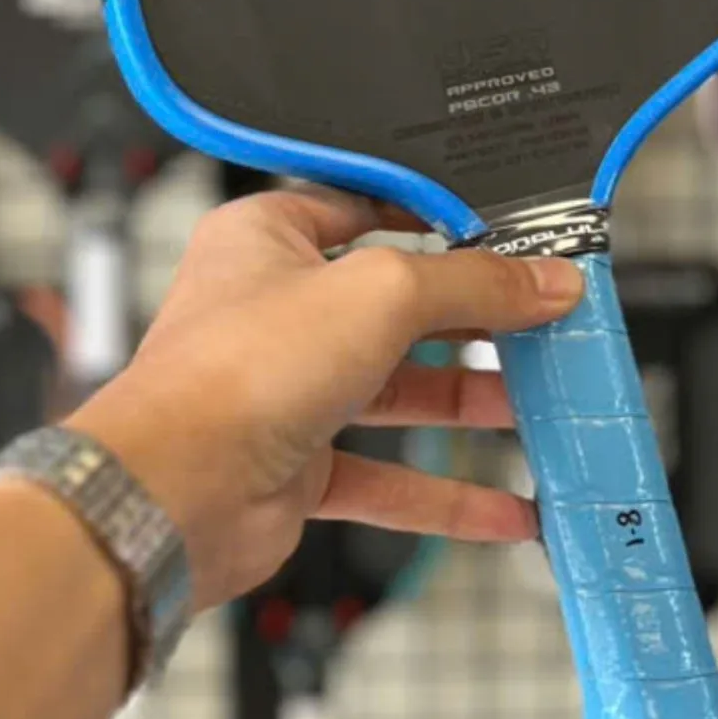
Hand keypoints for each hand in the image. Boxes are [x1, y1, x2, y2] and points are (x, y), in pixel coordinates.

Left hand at [66, 186, 584, 609]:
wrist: (173, 492)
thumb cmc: (236, 369)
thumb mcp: (381, 293)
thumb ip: (473, 285)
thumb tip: (545, 280)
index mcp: (269, 238)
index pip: (369, 209)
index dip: (440, 221)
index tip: (512, 237)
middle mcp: (274, 310)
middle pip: (396, 305)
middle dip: (473, 321)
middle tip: (545, 322)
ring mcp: (285, 391)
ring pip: (396, 390)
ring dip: (469, 402)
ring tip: (542, 404)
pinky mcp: (295, 466)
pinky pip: (386, 478)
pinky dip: (445, 496)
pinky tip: (505, 509)